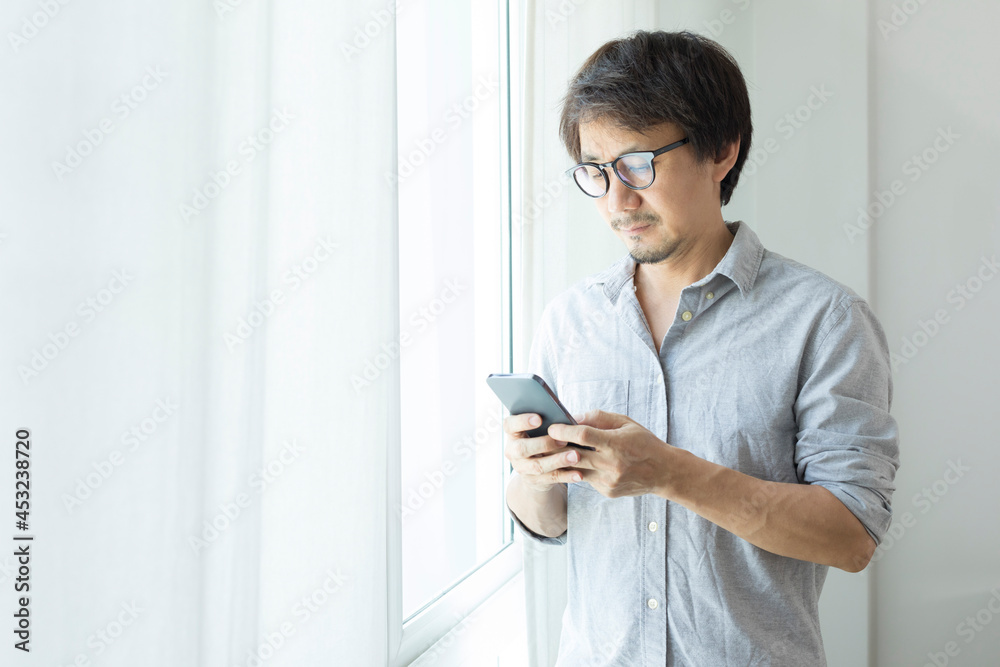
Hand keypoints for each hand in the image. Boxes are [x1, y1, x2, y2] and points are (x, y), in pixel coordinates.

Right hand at [503, 413, 583, 492]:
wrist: (535, 470)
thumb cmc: (541, 439)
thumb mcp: (539, 430)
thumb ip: (547, 422)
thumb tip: (568, 418)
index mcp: (513, 433)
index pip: (510, 425)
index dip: (522, 421)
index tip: (539, 418)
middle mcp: (513, 451)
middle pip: (522, 448)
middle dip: (543, 444)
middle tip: (562, 440)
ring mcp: (522, 468)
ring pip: (538, 466)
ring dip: (558, 460)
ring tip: (575, 456)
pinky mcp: (534, 481)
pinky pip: (551, 479)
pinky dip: (566, 476)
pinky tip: (579, 474)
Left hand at [547, 410, 673, 497]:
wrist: (663, 472)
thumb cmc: (644, 443)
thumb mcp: (625, 423)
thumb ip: (598, 418)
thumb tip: (573, 417)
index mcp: (616, 444)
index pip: (583, 435)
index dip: (564, 430)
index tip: (553, 426)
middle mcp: (611, 465)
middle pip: (574, 455)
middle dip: (556, 447)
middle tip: (544, 440)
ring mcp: (608, 481)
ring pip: (576, 470)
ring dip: (564, 461)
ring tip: (554, 451)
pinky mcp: (607, 492)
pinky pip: (587, 480)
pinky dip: (581, 471)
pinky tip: (580, 464)